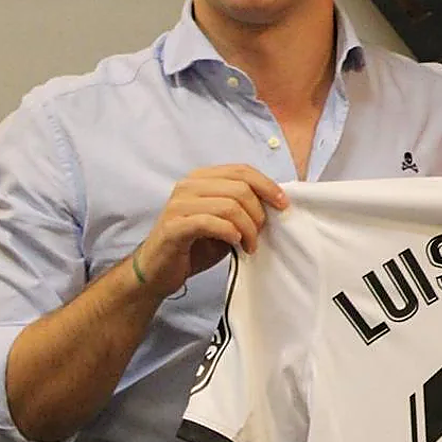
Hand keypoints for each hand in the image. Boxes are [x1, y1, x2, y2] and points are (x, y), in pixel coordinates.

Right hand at [133, 165, 287, 297]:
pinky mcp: (174, 226)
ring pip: (229, 205)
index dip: (267, 185)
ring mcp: (178, 204)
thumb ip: (243, 207)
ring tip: (249, 245)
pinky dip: (230, 233)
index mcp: (202, 178)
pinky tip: (235, 243)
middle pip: (240, 187)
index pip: (242, 170)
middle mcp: (188, 185)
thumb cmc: (195, 245)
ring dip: (248, 228)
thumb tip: (275, 203)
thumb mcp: (225, 221)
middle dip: (258, 213)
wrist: (158, 271)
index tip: (283, 205)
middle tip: (259, 235)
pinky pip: (211, 222)